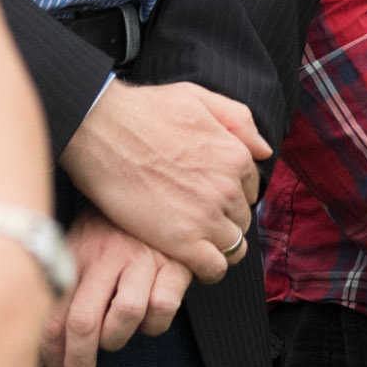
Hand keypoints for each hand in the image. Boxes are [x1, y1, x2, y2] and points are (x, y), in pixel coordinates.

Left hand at [41, 212, 191, 366]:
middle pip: (83, 323)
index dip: (52, 356)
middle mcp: (107, 254)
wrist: (157, 185)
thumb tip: (47, 342)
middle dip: (78, 365)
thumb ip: (65, 285)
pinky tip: (149, 316)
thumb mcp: (80, 246)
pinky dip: (155, 323)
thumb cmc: (111, 229)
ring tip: (115, 337)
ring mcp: (142, 257)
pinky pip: (163, 308)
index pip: (54, 314)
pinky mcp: (175, 262)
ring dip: (117, 339)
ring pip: (125, 316)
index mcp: (77, 253)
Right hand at [59, 80, 267, 281]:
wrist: (102, 131)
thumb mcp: (199, 97)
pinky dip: (208, 269)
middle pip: (242, 217)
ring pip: (233, 245)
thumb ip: (238, 120)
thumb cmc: (144, 111)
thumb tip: (264, 150)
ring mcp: (207, 216)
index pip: (251, 188)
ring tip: (192, 239)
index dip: (231, 193)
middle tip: (195, 217)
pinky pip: (214, 268)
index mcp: (235, 155)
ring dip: (218, 245)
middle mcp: (228, 187)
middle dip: (224, 219)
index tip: (209, 196)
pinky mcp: (182, 241)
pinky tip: (190, 259)